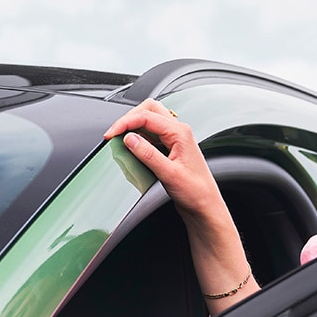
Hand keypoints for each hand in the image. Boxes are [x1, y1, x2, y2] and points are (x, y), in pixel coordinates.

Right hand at [105, 99, 223, 221]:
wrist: (205, 206)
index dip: (125, 123)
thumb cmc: (196, 192)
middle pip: (149, 110)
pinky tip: (131, 148)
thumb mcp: (169, 174)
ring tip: (120, 139)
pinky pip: (151, 135)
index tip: (110, 134)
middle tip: (114, 132)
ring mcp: (174, 139)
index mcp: (180, 133)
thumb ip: (148, 154)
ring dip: (133, 126)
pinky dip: (138, 137)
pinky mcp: (169, 149)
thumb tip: (129, 139)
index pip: (147, 116)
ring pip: (149, 120)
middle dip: (129, 118)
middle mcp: (178, 132)